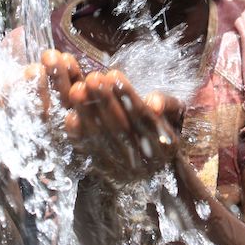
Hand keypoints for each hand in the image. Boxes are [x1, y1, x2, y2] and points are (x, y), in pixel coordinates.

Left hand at [64, 71, 183, 182]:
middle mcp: (144, 161)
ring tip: (78, 89)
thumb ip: (166, 104)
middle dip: (104, 102)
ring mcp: (122, 168)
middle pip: (121, 128)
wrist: (155, 163)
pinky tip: (69, 116)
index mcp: (165, 145)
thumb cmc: (164, 125)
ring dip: (88, 114)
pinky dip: (78, 134)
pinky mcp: (103, 170)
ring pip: (103, 139)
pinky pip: (88, 151)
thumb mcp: (175, 113)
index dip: (128, 96)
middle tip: (92, 78)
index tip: (113, 75)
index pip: (143, 118)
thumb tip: (153, 103)